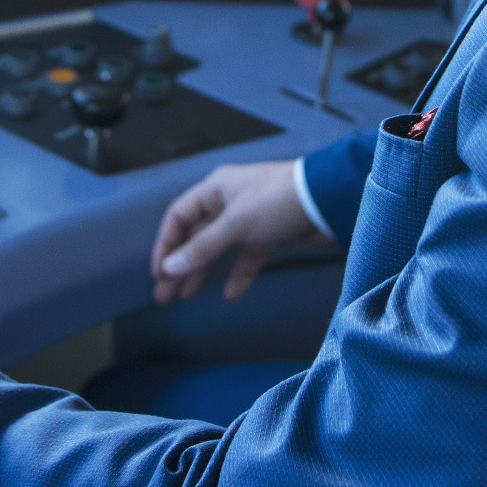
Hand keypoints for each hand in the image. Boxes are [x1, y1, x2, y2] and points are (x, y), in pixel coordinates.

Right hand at [150, 159, 318, 303]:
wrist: (328, 199)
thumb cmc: (278, 202)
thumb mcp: (235, 224)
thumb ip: (202, 248)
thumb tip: (169, 268)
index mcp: (216, 189)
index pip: (179, 216)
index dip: (166, 244)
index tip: (159, 272)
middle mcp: (229, 201)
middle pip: (196, 236)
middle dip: (180, 264)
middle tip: (164, 294)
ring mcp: (250, 219)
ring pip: (219, 248)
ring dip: (203, 272)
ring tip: (186, 297)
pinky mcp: (270, 234)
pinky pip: (247, 256)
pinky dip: (238, 274)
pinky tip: (231, 294)